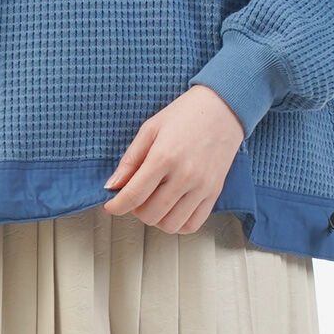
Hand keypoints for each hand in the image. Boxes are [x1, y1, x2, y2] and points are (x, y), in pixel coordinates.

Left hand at [101, 85, 244, 233]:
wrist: (223, 109)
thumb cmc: (184, 115)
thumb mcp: (150, 129)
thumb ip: (130, 160)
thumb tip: (112, 186)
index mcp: (164, 157)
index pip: (134, 195)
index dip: (117, 206)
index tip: (110, 206)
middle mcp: (185, 176)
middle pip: (150, 214)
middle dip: (135, 210)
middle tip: (134, 196)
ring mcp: (202, 187)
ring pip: (170, 225)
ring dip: (155, 218)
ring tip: (153, 201)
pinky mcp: (215, 193)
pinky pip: (193, 224)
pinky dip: (177, 223)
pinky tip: (171, 208)